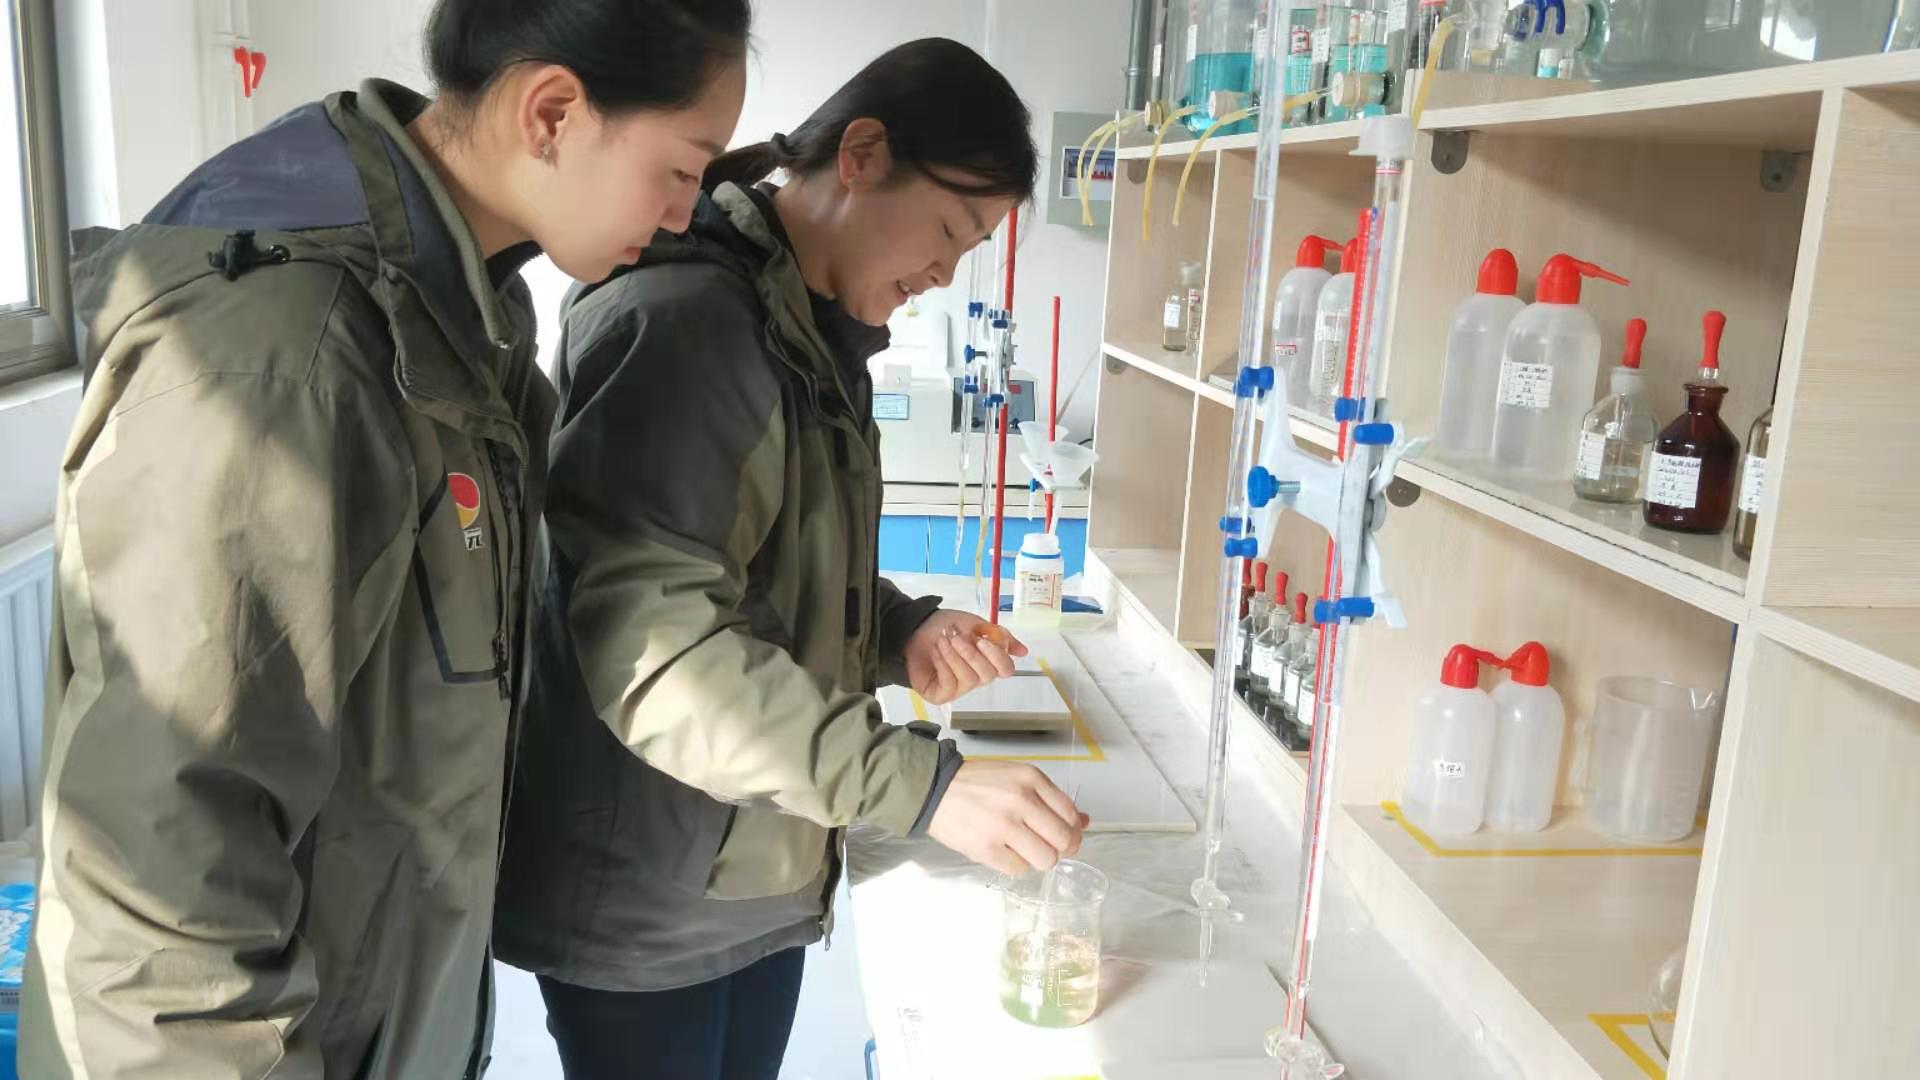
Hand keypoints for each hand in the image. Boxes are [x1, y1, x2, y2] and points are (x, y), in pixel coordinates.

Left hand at [904, 610, 1028, 705]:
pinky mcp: (940, 695)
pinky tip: (935, 652)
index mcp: (988, 661)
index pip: (1005, 669)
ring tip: (942, 641)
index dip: (997, 656)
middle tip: (955, 637)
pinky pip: (950, 684)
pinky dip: (943, 664)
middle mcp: (976, 678)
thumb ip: (999, 636)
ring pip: (969, 679)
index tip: (983, 640)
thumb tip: (1023, 651)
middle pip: (988, 675)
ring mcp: (959, 689)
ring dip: (954, 656)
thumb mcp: (975, 625)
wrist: (913, 628)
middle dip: (971, 654)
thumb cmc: (944, 627)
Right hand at [927, 760, 1089, 875]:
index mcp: (1031, 779)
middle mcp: (1020, 800)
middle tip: (1048, 847)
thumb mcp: (1018, 778)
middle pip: (1063, 841)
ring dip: (1038, 859)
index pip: (1071, 815)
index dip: (1073, 831)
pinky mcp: (986, 849)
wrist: (935, 789)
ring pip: (1045, 859)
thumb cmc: (978, 783)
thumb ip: (1050, 799)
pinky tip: (1005, 852)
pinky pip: (1019, 869)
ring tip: (1024, 849)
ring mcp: (1003, 826)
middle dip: (1060, 848)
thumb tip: (1083, 822)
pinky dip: (1016, 864)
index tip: (1064, 835)